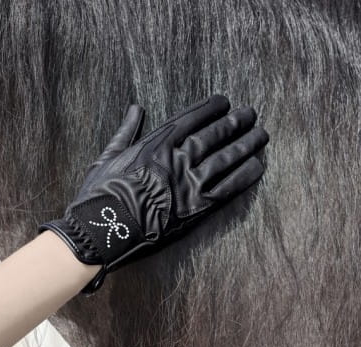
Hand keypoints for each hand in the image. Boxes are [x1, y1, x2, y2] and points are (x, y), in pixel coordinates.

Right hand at [39, 95, 268, 293]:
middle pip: (213, 135)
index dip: (210, 108)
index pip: (190, 119)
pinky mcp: (197, 209)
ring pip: (225, 158)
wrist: (103, 231)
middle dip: (234, 122)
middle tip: (251, 113)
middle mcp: (176, 160)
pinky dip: (245, 176)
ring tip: (261, 134)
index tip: (225, 101)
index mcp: (155, 145)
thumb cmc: (100, 195)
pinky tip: (258, 165)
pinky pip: (228, 188)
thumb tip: (136, 108)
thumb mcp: (106, 157)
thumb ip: (125, 131)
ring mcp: (189, 184)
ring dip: (246, 144)